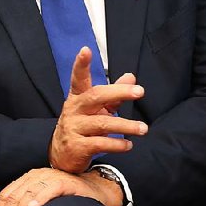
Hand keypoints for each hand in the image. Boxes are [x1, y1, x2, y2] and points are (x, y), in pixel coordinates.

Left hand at [0, 167, 122, 205]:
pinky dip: (39, 199)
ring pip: (27, 194)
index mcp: (27, 178)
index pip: (6, 194)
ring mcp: (50, 177)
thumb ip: (16, 203)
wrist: (92, 189)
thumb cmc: (64, 196)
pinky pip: (49, 190)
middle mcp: (36, 176)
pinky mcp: (64, 182)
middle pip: (14, 196)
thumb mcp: (37, 198)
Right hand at [49, 47, 147, 172]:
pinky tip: (128, 144)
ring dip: (125, 125)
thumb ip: (114, 94)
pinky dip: (117, 144)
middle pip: (95, 96)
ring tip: (143, 128)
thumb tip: (131, 77)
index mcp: (78, 97)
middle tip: (140, 91)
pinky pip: (100, 144)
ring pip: (102, 123)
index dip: (81, 64)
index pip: (78, 78)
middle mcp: (74, 110)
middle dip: (119, 92)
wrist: (63, 155)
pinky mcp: (77, 146)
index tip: (86, 50)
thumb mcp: (96, 109)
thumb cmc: (82, 126)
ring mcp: (74, 128)